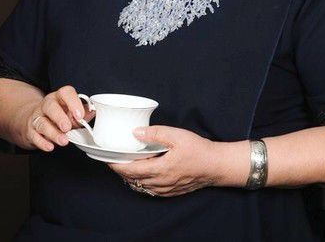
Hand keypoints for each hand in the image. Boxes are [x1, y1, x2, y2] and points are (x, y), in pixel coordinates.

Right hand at [20, 85, 94, 151]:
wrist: (35, 120)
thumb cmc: (58, 115)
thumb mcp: (70, 112)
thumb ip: (82, 113)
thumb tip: (93, 112)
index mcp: (59, 97)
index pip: (65, 93)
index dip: (73, 102)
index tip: (80, 114)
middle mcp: (46, 105)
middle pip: (50, 106)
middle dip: (59, 117)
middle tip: (67, 127)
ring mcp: (37, 117)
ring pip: (42, 123)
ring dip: (53, 133)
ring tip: (63, 140)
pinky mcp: (30, 131)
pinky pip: (34, 136)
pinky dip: (42, 142)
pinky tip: (50, 146)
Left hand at [108, 126, 224, 196]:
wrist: (217, 166)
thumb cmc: (199, 150)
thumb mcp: (177, 136)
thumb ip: (155, 134)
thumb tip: (136, 133)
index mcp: (160, 169)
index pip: (130, 170)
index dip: (116, 165)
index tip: (107, 159)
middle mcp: (160, 182)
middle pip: (133, 179)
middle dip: (121, 170)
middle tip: (113, 160)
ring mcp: (166, 189)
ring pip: (141, 186)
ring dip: (131, 177)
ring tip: (125, 166)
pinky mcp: (172, 191)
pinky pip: (151, 190)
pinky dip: (142, 183)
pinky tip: (142, 175)